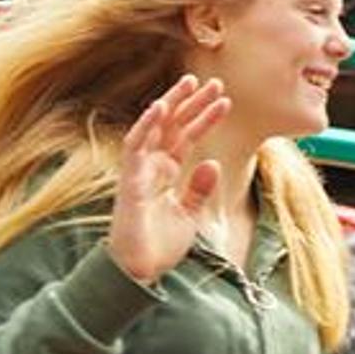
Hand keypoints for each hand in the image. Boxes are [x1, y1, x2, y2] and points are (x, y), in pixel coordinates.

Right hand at [107, 75, 230, 284]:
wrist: (141, 272)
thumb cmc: (159, 246)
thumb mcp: (189, 215)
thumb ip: (199, 189)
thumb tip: (213, 165)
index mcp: (165, 172)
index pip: (186, 137)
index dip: (205, 118)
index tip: (225, 100)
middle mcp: (151, 166)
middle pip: (173, 126)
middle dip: (192, 103)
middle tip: (214, 81)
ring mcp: (139, 171)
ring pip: (154, 128)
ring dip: (172, 104)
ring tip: (191, 83)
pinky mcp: (130, 181)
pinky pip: (135, 146)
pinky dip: (146, 125)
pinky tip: (161, 107)